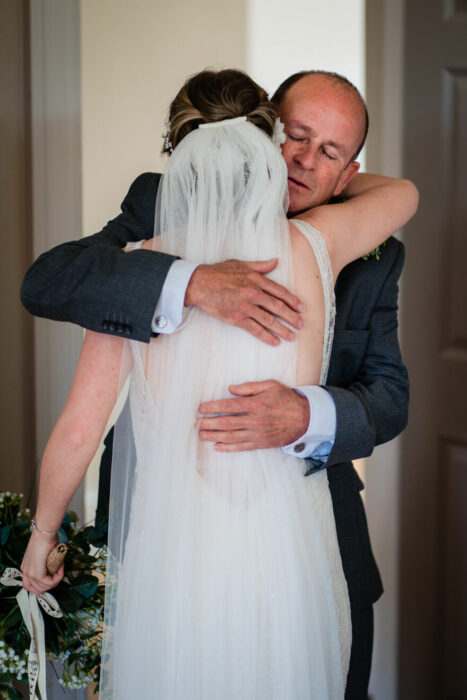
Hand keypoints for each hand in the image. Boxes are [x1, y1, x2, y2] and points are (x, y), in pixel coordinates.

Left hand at [21, 530, 63, 593]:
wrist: (45, 533)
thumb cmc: (46, 538)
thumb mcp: (44, 554)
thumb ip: (46, 563)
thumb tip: (55, 567)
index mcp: (26, 567)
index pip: (30, 585)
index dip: (43, 584)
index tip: (53, 574)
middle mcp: (26, 572)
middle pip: (37, 589)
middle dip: (50, 585)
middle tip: (58, 574)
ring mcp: (30, 574)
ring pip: (44, 588)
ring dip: (55, 580)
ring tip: (60, 567)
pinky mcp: (37, 574)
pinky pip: (50, 583)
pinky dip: (58, 577)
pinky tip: (61, 567)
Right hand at [185, 259, 303, 345]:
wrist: (199, 284)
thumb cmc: (218, 272)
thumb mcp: (241, 264)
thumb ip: (260, 265)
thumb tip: (275, 262)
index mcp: (256, 280)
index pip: (279, 292)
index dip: (292, 301)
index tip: (301, 308)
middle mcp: (253, 293)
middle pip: (278, 307)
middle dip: (292, 317)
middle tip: (301, 324)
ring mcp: (245, 306)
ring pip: (269, 320)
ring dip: (282, 329)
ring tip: (292, 336)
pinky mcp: (237, 318)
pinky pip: (255, 329)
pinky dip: (266, 336)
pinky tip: (275, 342)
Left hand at [198, 380, 309, 450]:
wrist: (305, 418)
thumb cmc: (287, 399)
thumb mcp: (270, 385)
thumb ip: (249, 387)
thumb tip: (230, 389)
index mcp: (255, 404)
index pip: (228, 406)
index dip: (212, 407)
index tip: (201, 408)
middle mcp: (254, 420)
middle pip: (226, 423)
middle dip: (209, 423)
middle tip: (197, 423)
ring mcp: (257, 433)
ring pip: (231, 437)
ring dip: (214, 436)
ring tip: (202, 435)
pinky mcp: (261, 443)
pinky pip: (242, 447)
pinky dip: (228, 448)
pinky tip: (217, 447)